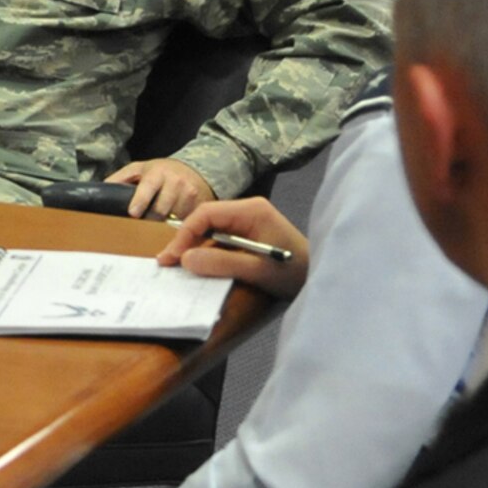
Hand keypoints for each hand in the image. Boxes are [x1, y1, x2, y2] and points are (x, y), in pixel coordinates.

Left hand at [105, 157, 212, 218]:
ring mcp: (190, 194)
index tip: (133, 213)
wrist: (197, 169)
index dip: (140, 200)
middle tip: (143, 228)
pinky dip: (178, 228)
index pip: (148, 187)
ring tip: (158, 228)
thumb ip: (120, 178)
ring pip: (173, 218)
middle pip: (160, 209)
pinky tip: (173, 228)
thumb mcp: (140, 169)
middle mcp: (176, 182)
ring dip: (164, 225)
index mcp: (158, 172)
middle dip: (150, 220)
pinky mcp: (201, 206)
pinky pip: (187, 222)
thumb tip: (100, 190)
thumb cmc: (162, 171)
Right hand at [155, 196, 309, 298]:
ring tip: (178, 266)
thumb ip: (222, 264)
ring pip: (209, 229)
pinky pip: (218, 239)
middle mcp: (247, 210)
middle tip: (167, 263)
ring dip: (193, 247)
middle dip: (185, 240)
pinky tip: (198, 266)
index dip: (184, 234)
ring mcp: (247, 221)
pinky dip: (205, 252)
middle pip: (205, 219)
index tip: (172, 258)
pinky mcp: (247, 234)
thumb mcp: (258, 270)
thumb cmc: (295, 271)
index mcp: (251, 210)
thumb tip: (185, 260)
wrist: (320, 277)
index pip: (206, 214)